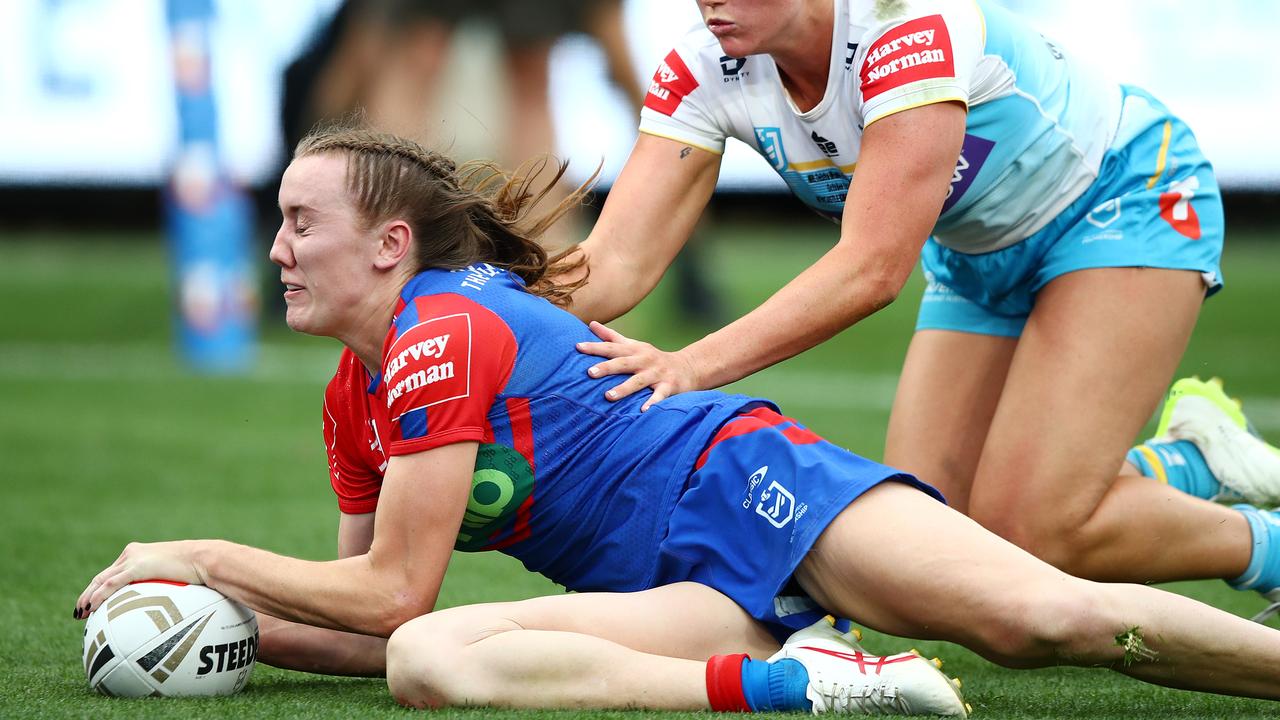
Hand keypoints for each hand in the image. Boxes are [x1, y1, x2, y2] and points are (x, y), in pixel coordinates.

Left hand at [74, 540, 209, 619]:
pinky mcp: (137, 566)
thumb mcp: (178, 576)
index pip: (114, 572)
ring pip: (101, 579)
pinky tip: (91, 608)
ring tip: (80, 613)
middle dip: (89, 594)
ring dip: (88, 597)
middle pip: (102, 576)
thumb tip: (170, 608)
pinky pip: (111, 584)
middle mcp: (131, 554)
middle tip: (80, 610)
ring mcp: (133, 559)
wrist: (204, 558)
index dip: (100, 587)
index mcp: (139, 554)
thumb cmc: (199, 568)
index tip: (93, 602)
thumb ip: (166, 586)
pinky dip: (99, 596)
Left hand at [576, 321, 701, 410]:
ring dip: (624, 388)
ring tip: (608, 396)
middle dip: (606, 367)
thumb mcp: (634, 345)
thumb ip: (612, 336)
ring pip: (638, 381)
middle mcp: (644, 360)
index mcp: (634, 350)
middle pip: (623, 363)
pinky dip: (653, 403)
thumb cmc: (652, 358)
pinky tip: (643, 411)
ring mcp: (657, 374)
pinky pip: (659, 396)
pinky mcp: (669, 386)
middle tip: (589, 373)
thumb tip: (591, 324)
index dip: (595, 347)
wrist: (688, 367)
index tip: (577, 346)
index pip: (612, 347)